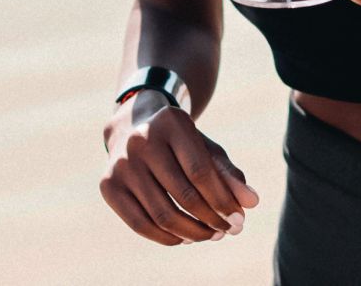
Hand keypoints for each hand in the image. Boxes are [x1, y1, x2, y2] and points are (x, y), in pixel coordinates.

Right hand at [99, 89, 260, 245]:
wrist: (131, 128)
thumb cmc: (177, 143)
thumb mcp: (204, 148)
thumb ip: (227, 173)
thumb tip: (251, 202)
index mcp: (171, 122)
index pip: (201, 171)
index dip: (223, 200)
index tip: (239, 219)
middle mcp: (142, 140)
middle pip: (183, 195)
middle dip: (211, 219)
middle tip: (228, 231)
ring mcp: (121, 163)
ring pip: (162, 214)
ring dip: (192, 233)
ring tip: (210, 236)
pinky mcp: (108, 185)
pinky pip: (140, 224)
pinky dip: (166, 237)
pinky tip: (185, 238)